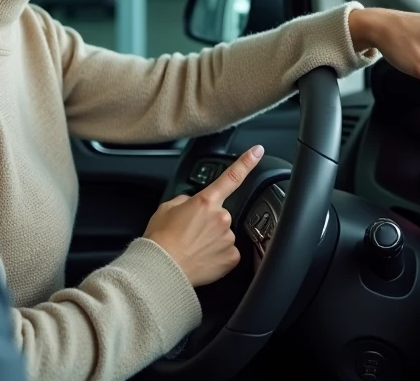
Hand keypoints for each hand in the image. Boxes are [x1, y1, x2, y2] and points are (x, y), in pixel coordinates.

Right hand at [143, 145, 264, 286]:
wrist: (162, 269)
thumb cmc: (161, 240)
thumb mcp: (166, 208)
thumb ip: (185, 200)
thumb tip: (192, 203)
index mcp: (205, 201)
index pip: (231, 176)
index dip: (247, 162)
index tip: (258, 150)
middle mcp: (221, 217)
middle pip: (221, 214)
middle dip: (209, 222)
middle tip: (191, 234)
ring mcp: (228, 238)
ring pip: (225, 234)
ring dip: (213, 239)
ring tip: (194, 248)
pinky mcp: (231, 257)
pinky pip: (228, 252)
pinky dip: (217, 255)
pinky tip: (203, 258)